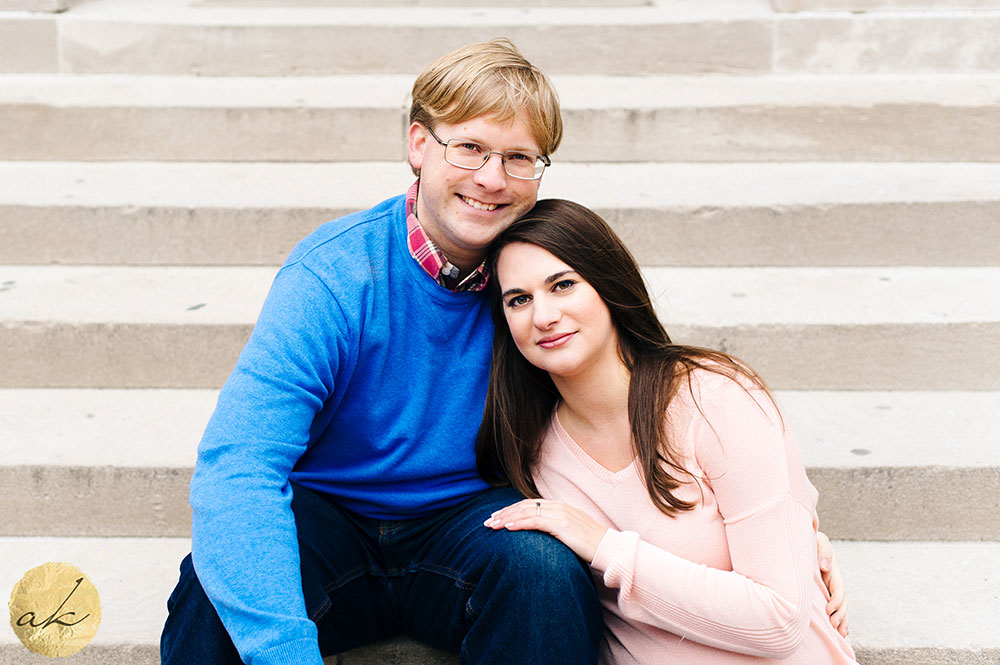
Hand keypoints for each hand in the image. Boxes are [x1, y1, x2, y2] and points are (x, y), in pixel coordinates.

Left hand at [485, 499, 607, 562]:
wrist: (607, 548)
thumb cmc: (589, 544)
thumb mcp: (571, 531)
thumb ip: (556, 527)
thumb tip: (541, 534)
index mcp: (560, 506)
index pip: (530, 504)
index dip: (512, 509)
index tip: (497, 516)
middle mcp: (558, 506)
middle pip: (524, 506)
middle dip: (504, 513)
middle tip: (488, 521)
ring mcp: (560, 514)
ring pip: (526, 512)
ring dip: (506, 518)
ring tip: (492, 525)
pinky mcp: (561, 525)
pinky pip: (535, 521)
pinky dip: (519, 523)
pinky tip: (507, 527)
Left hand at [816, 530, 848, 635]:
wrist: (798, 542)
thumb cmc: (808, 540)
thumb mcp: (817, 540)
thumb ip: (823, 550)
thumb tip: (825, 567)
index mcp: (833, 571)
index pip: (839, 588)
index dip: (837, 600)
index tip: (829, 610)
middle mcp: (832, 582)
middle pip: (842, 601)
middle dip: (841, 615)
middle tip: (835, 626)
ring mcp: (827, 589)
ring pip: (839, 608)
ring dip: (842, 621)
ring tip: (841, 634)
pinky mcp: (820, 595)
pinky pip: (830, 609)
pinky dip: (837, 620)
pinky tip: (838, 633)